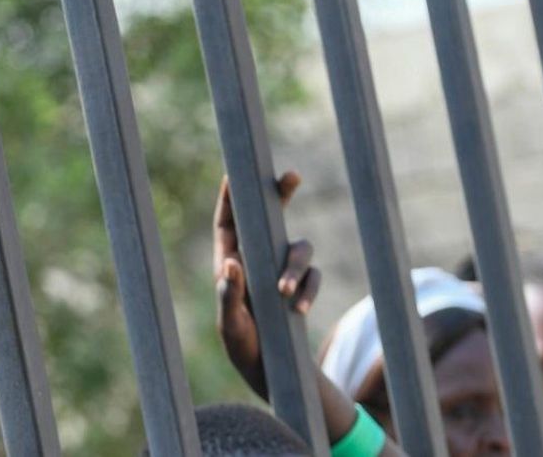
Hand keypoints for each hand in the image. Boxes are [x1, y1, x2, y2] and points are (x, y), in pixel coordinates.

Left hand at [214, 169, 318, 398]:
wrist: (268, 369)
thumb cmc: (240, 342)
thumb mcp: (230, 324)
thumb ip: (229, 296)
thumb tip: (231, 264)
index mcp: (229, 259)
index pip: (228, 221)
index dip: (230, 196)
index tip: (234, 173)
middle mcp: (256, 257)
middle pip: (270, 217)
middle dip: (282, 193)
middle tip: (292, 175)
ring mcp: (281, 268)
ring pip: (298, 248)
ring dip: (295, 266)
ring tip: (284, 293)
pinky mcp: (301, 285)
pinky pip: (314, 277)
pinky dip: (308, 290)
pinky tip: (298, 310)